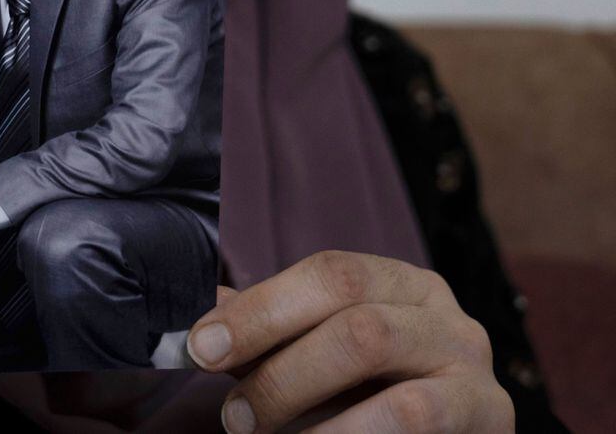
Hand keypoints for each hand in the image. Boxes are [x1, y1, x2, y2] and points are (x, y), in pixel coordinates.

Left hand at [184, 251, 513, 432]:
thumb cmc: (367, 391)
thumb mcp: (316, 350)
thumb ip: (268, 332)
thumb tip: (200, 321)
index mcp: (402, 283)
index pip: (331, 275)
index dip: (261, 310)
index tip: (201, 347)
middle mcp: (449, 320)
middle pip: (361, 330)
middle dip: (283, 375)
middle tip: (233, 416)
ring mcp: (478, 380)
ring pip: (400, 403)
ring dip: (320, 429)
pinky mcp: (491, 426)